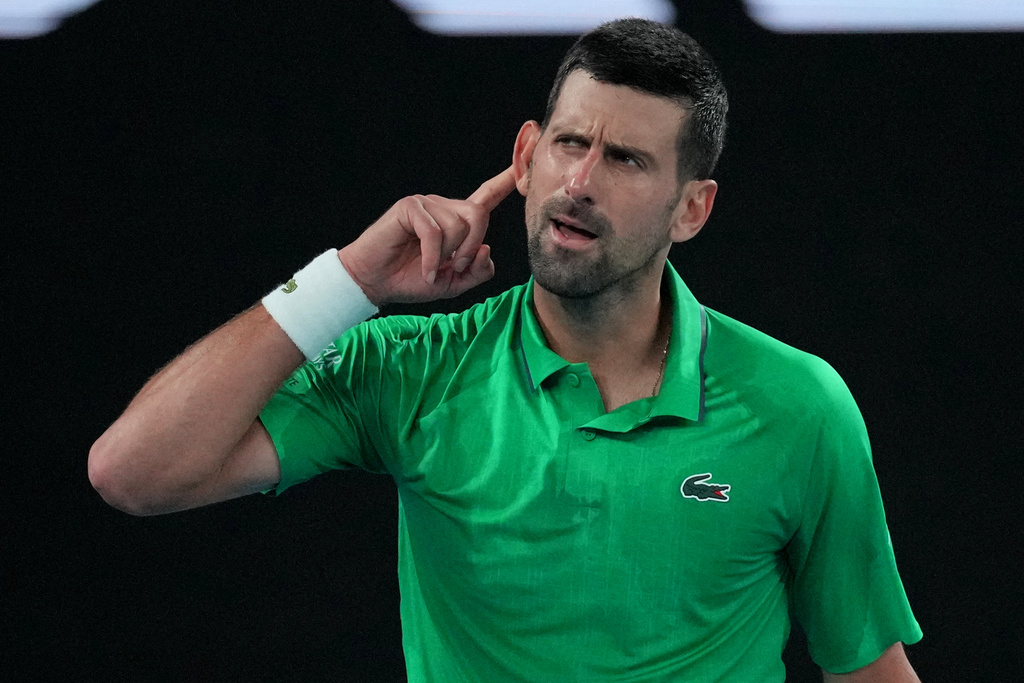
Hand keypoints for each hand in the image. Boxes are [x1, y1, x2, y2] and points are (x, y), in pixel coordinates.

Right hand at [339, 166, 516, 304]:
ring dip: (446, 256)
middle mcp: (444, 206)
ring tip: (431, 268)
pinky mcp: (409, 208)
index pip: (487, 195)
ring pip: (456, 226)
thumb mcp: (453, 284)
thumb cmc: (410, 279)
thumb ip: (476, 272)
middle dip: (471, 246)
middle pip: (478, 215)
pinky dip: (431, 258)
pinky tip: (425, 271)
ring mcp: (426, 204)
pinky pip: (434, 232)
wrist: (375, 283)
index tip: (526, 157)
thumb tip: (487, 249)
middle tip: (454, 267)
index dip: (506, 180)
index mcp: (457, 220)